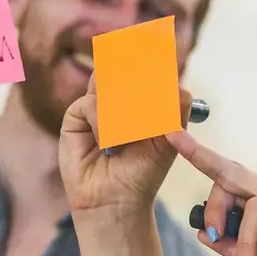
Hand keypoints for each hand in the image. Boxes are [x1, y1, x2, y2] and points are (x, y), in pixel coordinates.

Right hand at [58, 75, 193, 215]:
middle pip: (122, 71)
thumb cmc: (143, 172)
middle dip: (135, 79)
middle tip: (145, 90)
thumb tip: (180, 86)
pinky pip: (90, 104)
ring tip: (131, 133)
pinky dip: (104, 123)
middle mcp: (116, 99)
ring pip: (107, 85)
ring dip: (122, 107)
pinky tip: (108, 144)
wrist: (118, 199)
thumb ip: (176, 111)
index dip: (149, 63)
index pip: (143, 71)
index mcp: (139, 101)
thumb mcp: (168, 140)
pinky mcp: (75, 116)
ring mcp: (95, 106)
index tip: (159, 56)